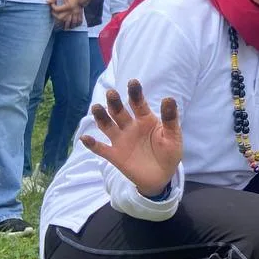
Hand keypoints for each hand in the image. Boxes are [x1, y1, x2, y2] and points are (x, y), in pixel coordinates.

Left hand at [48, 0, 87, 27]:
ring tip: (60, 22)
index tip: (52, 3)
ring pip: (71, 22)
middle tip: (53, 12)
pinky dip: (75, 24)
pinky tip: (70, 25)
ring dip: (65, 24)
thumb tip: (47, 1)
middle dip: (56, 16)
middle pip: (62, 18)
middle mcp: (73, 10)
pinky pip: (78, 21)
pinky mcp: (80, 12)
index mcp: (69, 5)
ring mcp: (77, 12)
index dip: (52, 6)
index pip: (57, 9)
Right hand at [81, 80, 182, 197]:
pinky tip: (85, 138)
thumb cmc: (169, 152)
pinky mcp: (114, 155)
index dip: (135, 93)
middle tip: (111, 93)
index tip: (133, 82)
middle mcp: (130, 126)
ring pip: (107, 126)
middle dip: (114, 103)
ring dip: (101, 117)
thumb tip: (169, 98)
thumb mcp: (173, 136)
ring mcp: (120, 140)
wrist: (162, 177)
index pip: (138, 104)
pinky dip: (92, 144)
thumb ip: (170, 119)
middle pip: (119, 112)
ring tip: (96, 108)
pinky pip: (100, 148)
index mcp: (145, 119)